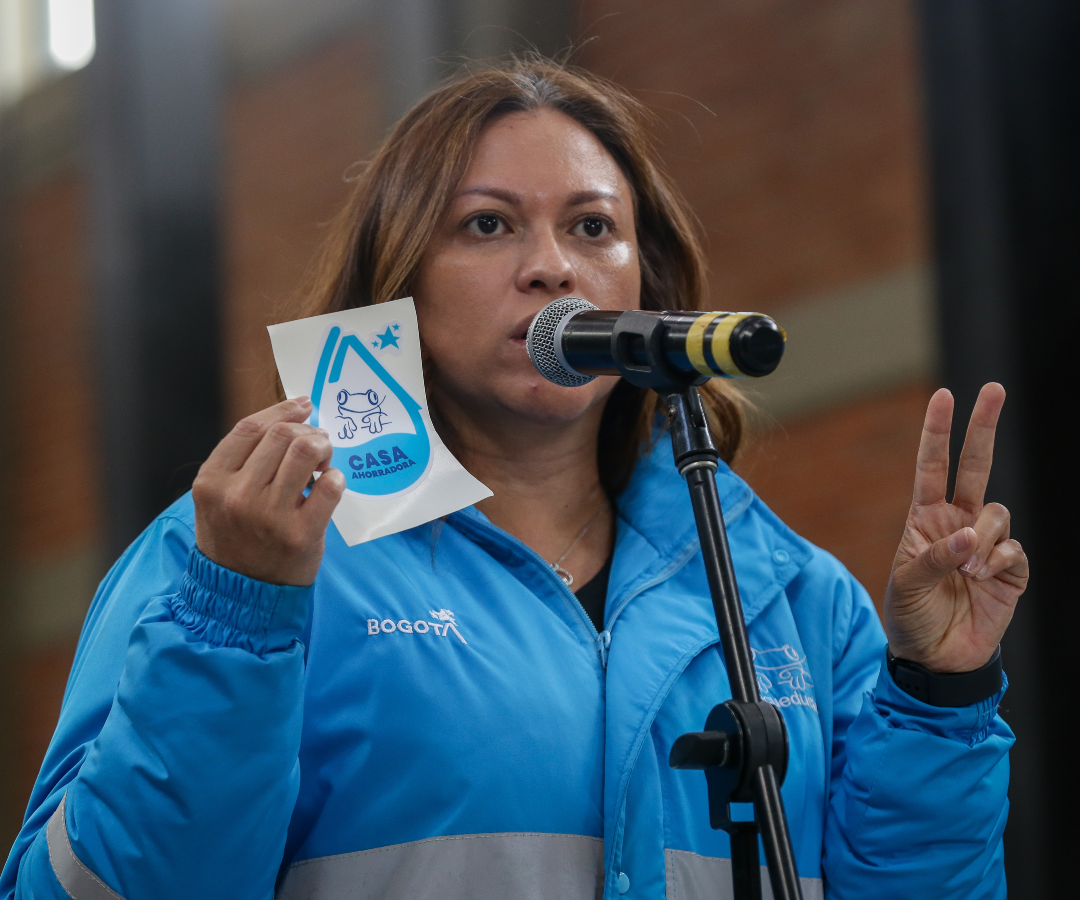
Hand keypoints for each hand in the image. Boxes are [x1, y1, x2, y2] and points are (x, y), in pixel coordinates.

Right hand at [192, 398, 345, 585]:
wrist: (241, 593)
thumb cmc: (234, 537)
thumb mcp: (217, 497)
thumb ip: (242, 460)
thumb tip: (290, 416)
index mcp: (212, 481)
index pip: (250, 428)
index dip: (282, 410)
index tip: (302, 405)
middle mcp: (238, 496)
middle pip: (282, 436)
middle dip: (307, 431)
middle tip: (318, 444)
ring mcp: (270, 516)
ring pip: (306, 452)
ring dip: (324, 448)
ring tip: (324, 461)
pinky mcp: (301, 534)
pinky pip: (330, 487)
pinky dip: (337, 478)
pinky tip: (330, 483)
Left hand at [884, 383, 1027, 672]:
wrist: (938, 659)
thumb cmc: (912, 617)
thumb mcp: (906, 585)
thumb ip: (933, 558)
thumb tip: (970, 535)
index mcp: (925, 520)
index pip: (932, 467)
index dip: (937, 432)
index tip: (944, 396)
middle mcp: (958, 524)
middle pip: (975, 466)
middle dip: (983, 427)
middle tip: (993, 388)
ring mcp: (986, 544)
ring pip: (998, 512)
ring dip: (984, 538)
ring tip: (967, 572)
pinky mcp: (1010, 569)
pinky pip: (1013, 548)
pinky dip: (999, 561)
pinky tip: (983, 579)